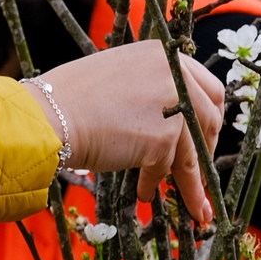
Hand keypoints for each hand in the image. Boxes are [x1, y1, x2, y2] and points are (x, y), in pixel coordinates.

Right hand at [30, 43, 225, 224]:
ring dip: (192, 183)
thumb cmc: (72, 98)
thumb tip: (172, 120)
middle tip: (199, 170)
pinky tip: (145, 193)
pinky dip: (155, 184)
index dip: (208, 116)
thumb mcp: (122, 77)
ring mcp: (172, 107)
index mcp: (164, 55)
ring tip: (192, 204)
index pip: (207, 88)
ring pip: (193, 153)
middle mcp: (174, 75)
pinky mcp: (162, 139)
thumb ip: (152, 90)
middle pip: (210, 118)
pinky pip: (166, 170)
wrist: (50, 115)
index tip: (204, 136)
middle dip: (207, 149)